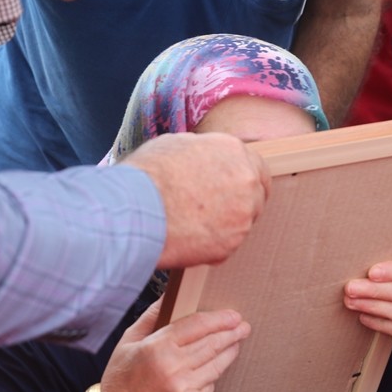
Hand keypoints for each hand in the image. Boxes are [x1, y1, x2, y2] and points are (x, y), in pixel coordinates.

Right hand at [99, 299, 250, 391]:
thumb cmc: (120, 380)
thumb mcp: (129, 340)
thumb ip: (151, 316)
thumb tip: (169, 296)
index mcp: (158, 348)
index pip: (198, 325)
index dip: (219, 318)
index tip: (232, 315)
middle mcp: (174, 368)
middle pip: (212, 344)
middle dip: (231, 333)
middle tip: (242, 326)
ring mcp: (186, 389)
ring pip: (217, 364)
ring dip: (230, 351)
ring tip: (236, 342)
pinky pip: (210, 384)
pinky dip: (213, 374)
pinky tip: (214, 367)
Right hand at [123, 132, 269, 268]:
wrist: (135, 210)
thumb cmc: (147, 175)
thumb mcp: (176, 145)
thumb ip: (201, 152)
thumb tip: (202, 158)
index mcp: (235, 152)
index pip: (256, 167)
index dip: (243, 179)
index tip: (233, 188)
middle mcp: (246, 182)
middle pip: (256, 196)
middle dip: (239, 203)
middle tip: (213, 210)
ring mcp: (242, 216)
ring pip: (241, 223)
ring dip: (224, 225)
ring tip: (191, 224)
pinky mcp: (230, 245)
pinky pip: (225, 246)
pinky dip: (210, 245)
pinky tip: (186, 238)